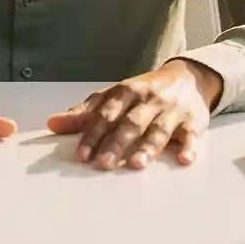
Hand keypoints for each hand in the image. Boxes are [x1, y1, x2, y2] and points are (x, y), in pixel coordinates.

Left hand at [46, 60, 221, 169]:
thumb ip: (85, 112)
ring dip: (148, 148)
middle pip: (131, 122)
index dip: (93, 133)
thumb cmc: (143, 93)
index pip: (106, 113)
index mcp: (126, 91)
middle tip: (104, 163)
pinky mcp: (193, 122)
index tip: (82, 154)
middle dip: (117, 142)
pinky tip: (184, 159)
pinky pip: (191, 135)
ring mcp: (171, 110)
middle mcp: (148, 99)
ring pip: (158, 130)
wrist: (187, 78)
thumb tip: (52, 124)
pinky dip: (189, 147)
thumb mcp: (113, 97)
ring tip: (136, 165)